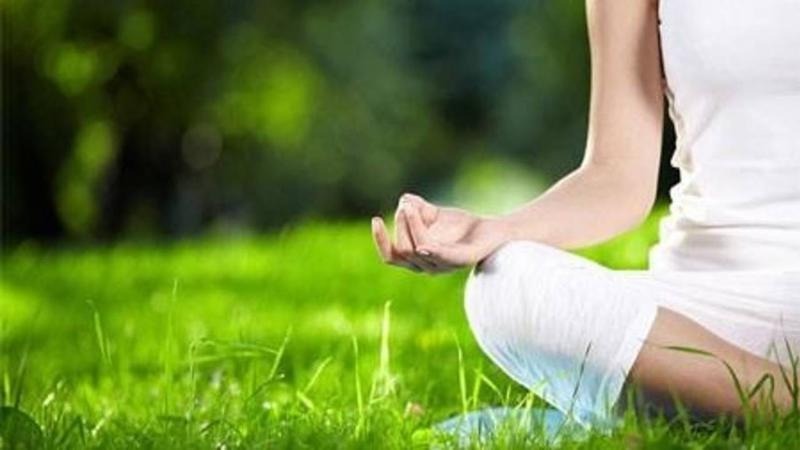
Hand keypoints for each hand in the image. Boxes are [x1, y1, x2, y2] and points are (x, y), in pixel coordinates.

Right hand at [370, 193, 507, 273]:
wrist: (492, 230)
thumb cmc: (460, 226)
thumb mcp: (433, 214)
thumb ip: (416, 208)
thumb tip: (404, 200)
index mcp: (417, 258)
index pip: (391, 256)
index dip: (380, 240)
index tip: (375, 219)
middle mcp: (428, 266)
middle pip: (403, 250)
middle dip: (401, 226)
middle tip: (407, 206)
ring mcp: (445, 266)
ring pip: (418, 250)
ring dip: (412, 227)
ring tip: (412, 208)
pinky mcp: (462, 260)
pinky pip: (443, 257)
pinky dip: (431, 251)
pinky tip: (423, 243)